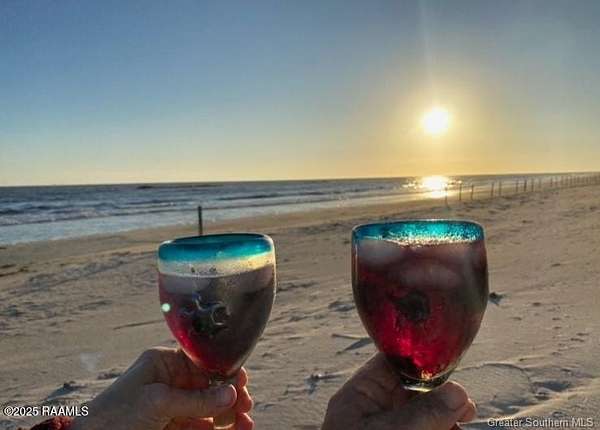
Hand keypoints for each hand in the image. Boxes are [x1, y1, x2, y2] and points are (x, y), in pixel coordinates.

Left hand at [71, 347, 253, 429]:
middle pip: (210, 385)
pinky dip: (218, 427)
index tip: (242, 382)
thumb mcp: (157, 402)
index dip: (224, 371)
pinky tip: (234, 429)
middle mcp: (171, 381)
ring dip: (229, 414)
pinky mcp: (173, 426)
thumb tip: (232, 394)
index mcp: (164, 363)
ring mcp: (173, 405)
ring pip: (209, 407)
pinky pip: (202, 425)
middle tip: (246, 405)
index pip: (202, 361)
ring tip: (245, 423)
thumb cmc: (115, 414)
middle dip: (230, 394)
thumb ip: (196, 400)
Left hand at [322, 353, 475, 429]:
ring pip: (427, 416)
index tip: (450, 368)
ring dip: (448, 417)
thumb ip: (422, 413)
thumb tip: (459, 393)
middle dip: (442, 396)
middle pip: (415, 392)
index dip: (419, 362)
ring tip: (462, 423)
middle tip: (464, 407)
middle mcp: (377, 412)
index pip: (391, 365)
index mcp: (361, 397)